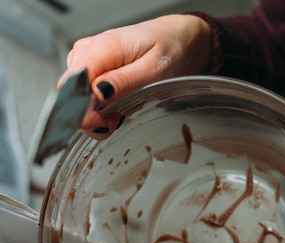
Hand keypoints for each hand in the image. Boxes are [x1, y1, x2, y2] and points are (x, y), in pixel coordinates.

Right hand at [58, 15, 211, 137]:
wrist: (176, 40)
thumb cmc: (169, 50)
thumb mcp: (154, 70)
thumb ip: (124, 81)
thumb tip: (97, 93)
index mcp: (103, 47)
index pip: (72, 83)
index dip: (82, 110)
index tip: (103, 124)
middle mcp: (88, 51)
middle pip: (70, 94)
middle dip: (92, 116)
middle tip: (119, 120)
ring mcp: (88, 60)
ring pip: (77, 98)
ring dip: (98, 114)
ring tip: (122, 110)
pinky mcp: (92, 69)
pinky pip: (85, 96)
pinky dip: (100, 109)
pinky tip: (117, 106)